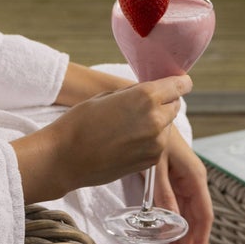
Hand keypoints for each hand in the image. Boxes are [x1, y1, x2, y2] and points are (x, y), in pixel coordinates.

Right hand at [13, 75, 189, 200]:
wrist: (64, 158)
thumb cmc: (80, 123)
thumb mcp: (108, 96)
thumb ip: (134, 93)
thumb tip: (151, 92)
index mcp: (146, 96)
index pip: (180, 85)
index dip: (180, 83)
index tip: (179, 83)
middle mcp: (156, 118)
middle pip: (175, 105)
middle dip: (165, 103)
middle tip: (145, 106)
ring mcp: (155, 142)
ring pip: (167, 126)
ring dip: (157, 124)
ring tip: (130, 127)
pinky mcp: (151, 160)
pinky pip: (158, 145)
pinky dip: (150, 141)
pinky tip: (127, 142)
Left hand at [152, 129, 213, 243]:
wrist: (146, 113)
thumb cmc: (152, 135)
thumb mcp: (155, 164)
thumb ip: (163, 192)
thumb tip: (172, 220)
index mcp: (194, 177)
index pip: (203, 214)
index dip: (201, 240)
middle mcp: (193, 181)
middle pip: (195, 220)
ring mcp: (183, 181)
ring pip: (186, 216)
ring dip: (180, 238)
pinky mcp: (172, 180)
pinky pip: (178, 208)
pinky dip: (173, 225)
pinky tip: (166, 237)